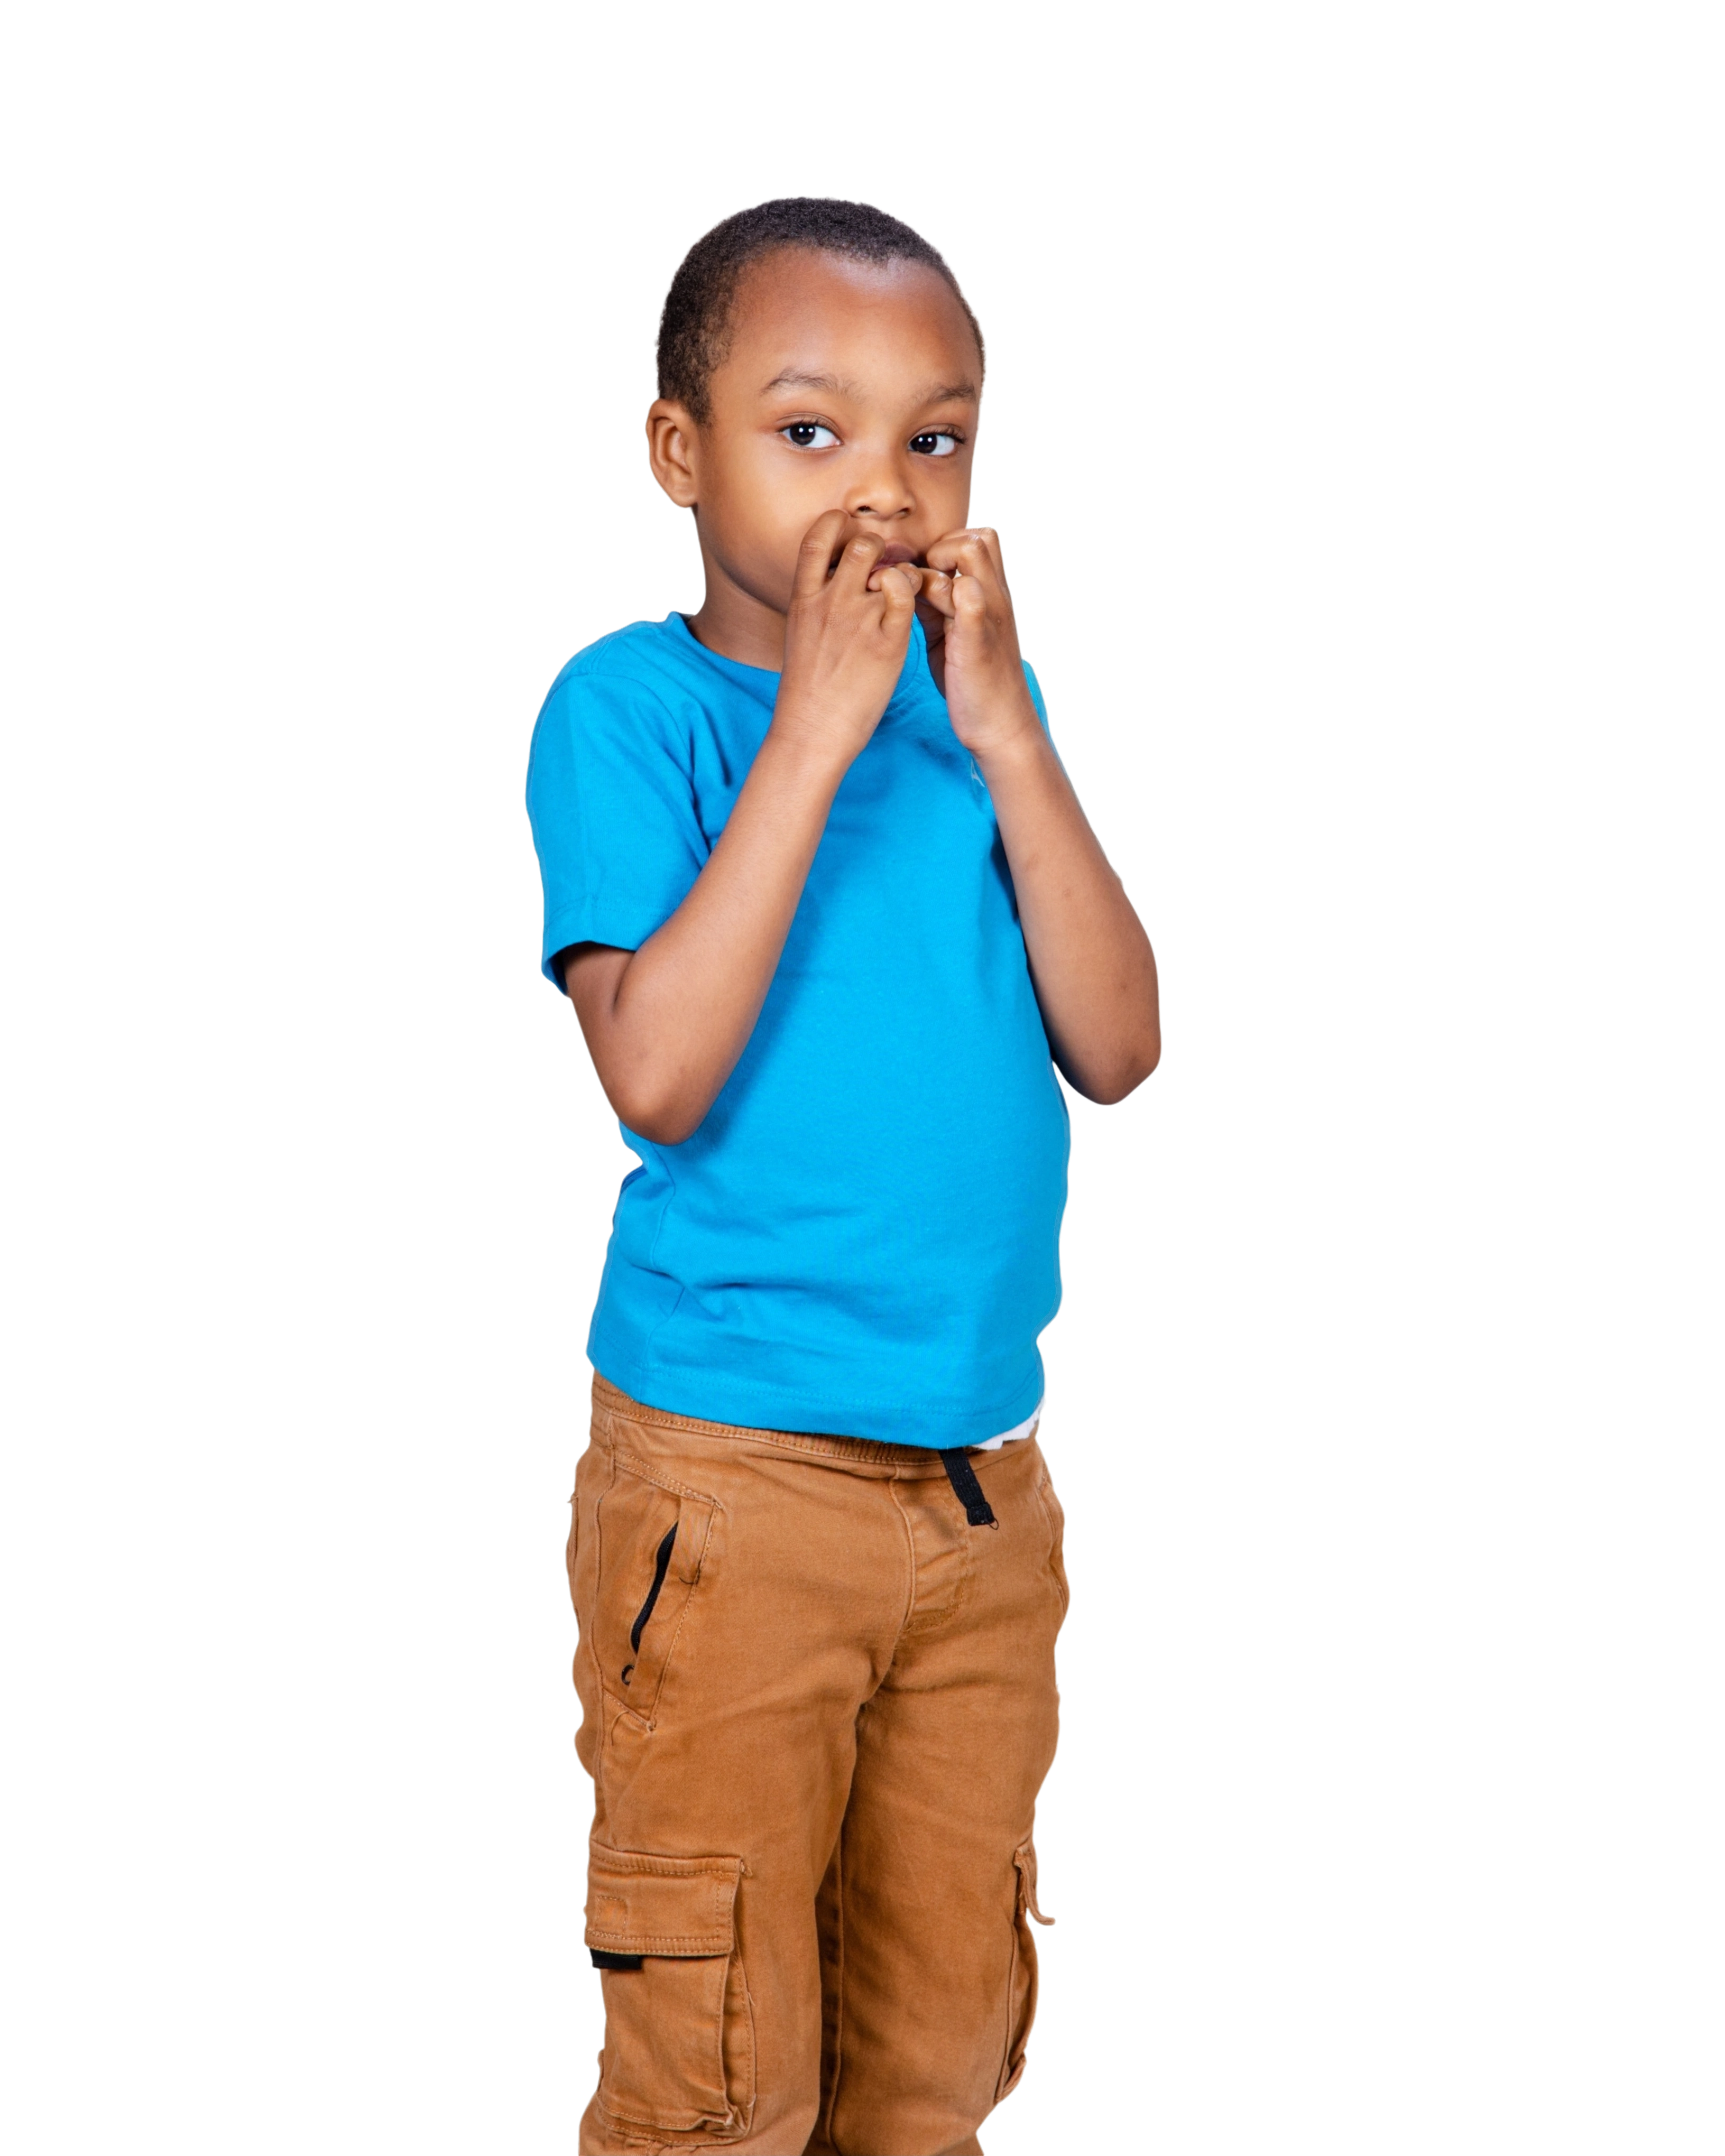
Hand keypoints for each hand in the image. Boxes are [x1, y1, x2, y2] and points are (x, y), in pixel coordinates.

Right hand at [770, 511, 922, 771]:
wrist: (810, 732)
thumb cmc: (806, 691)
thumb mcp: (801, 636)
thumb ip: (818, 604)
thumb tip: (836, 583)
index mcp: (803, 599)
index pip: (816, 539)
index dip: (835, 526)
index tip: (848, 535)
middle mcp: (830, 601)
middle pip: (860, 544)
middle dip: (878, 547)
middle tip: (884, 569)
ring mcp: (859, 620)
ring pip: (890, 567)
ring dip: (901, 571)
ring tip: (900, 593)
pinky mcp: (887, 643)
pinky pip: (907, 597)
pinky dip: (913, 594)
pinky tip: (909, 612)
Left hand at [915, 525, 1040, 759]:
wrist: (1001, 727)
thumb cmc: (973, 682)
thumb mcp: (952, 634)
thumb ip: (935, 605)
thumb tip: (907, 581)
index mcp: (989, 595)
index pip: (976, 539)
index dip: (944, 546)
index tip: (921, 578)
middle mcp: (994, 596)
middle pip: (976, 534)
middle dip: (940, 548)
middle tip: (918, 584)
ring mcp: (988, 613)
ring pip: (970, 551)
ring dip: (936, 566)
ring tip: (917, 601)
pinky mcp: (977, 636)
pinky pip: (965, 593)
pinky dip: (938, 593)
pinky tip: (911, 613)